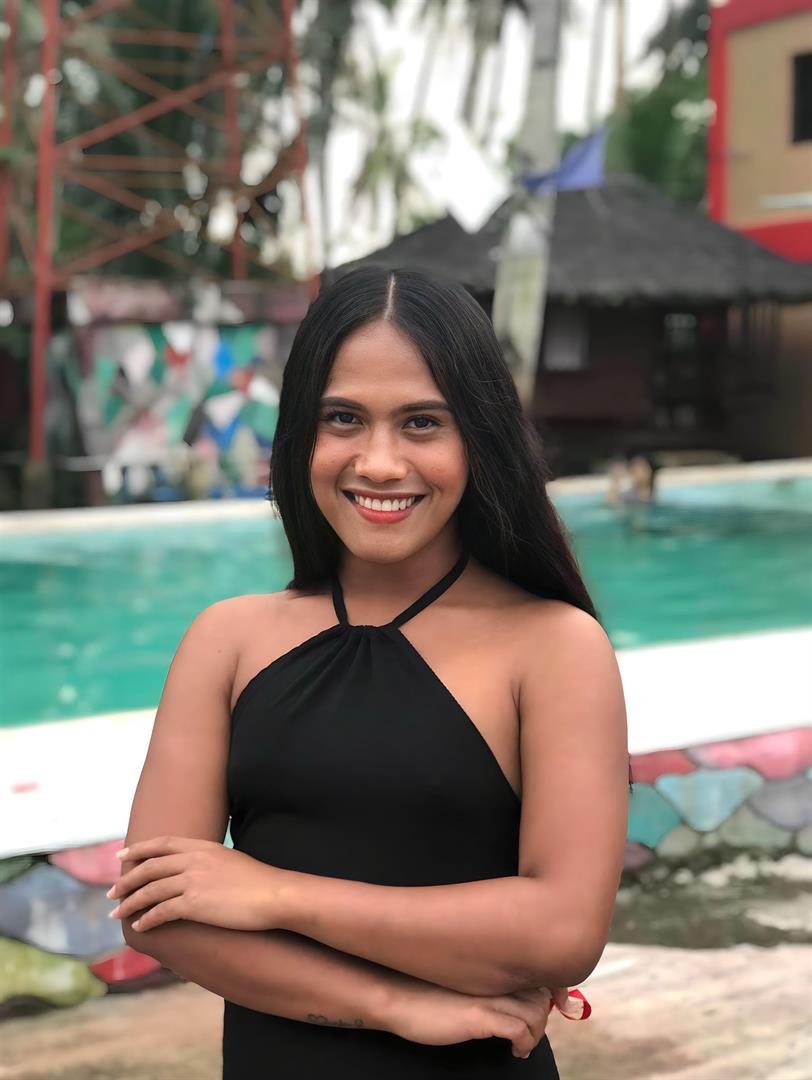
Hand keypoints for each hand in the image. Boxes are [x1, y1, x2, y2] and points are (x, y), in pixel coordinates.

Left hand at [107, 836, 288, 932]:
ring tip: (118, 913)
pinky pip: (161, 912)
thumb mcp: (230, 861)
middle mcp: (193, 860)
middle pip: (149, 867)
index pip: (162, 843)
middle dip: (127, 881)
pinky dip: (146, 920)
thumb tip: (195, 871)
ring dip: (130, 903)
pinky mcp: (194, 904)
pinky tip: (140, 927)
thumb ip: (208, 862)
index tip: (122, 855)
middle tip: (112, 892)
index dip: (139, 849)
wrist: (274, 895)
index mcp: (202, 847)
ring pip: (150, 891)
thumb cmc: (259, 882)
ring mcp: (192, 881)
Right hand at [384, 980, 572, 1058]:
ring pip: (535, 1012)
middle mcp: (493, 977)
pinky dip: (524, 1043)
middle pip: (539, 994)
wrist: (397, 997)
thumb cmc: (424, 992)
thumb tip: (509, 997)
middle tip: (531, 1032)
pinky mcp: (479, 1017)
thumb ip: (485, 984)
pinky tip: (515, 1051)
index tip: (555, 1005)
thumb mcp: (462, 983)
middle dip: (542, 1017)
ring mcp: (487, 996)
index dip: (550, 991)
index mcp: (490, 967)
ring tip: (523, 1044)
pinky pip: (519, 1030)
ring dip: (536, 1033)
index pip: (534, 974)